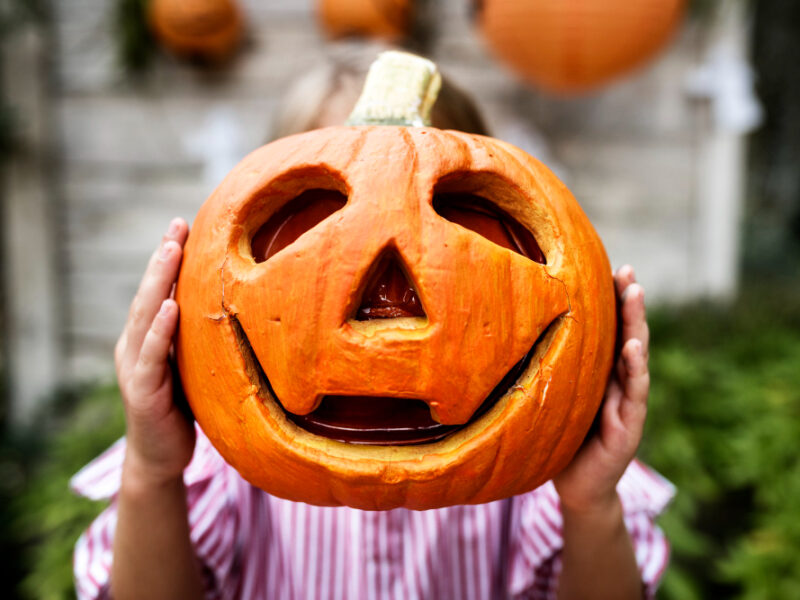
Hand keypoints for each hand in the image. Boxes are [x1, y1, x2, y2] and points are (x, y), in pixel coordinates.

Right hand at [115, 218, 194, 487]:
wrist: (159, 459)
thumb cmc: (180, 410)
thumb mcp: (190, 366)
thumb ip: (197, 338)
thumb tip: (233, 307)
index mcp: (146, 339)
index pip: (157, 291)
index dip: (168, 258)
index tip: (182, 225)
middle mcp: (133, 347)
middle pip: (148, 295)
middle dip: (162, 259)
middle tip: (176, 226)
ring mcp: (134, 369)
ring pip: (144, 318)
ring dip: (158, 282)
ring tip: (171, 251)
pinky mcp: (142, 393)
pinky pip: (151, 356)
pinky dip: (160, 330)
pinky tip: (171, 307)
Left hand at [553, 265, 648, 513]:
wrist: (575, 488)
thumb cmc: (560, 439)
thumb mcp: (553, 397)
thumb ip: (549, 369)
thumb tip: (507, 330)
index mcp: (601, 375)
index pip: (609, 331)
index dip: (612, 301)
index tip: (609, 267)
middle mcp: (618, 384)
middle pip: (627, 335)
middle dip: (629, 303)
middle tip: (627, 271)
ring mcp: (627, 404)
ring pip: (635, 358)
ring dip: (637, 325)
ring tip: (635, 294)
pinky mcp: (628, 428)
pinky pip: (634, 394)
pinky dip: (635, 369)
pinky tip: (633, 345)